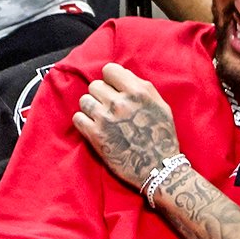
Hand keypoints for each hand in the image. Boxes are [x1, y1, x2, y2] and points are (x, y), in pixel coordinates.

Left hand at [73, 62, 181, 188]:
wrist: (158, 169)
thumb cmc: (162, 137)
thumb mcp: (161, 106)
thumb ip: (142, 87)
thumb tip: (122, 74)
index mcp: (137, 92)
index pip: (109, 70)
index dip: (111, 79)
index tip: (115, 89)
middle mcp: (119, 102)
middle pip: (95, 85)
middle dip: (102, 95)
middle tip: (110, 108)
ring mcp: (105, 119)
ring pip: (84, 100)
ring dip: (91, 108)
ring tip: (102, 118)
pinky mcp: (95, 136)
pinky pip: (77, 117)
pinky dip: (84, 122)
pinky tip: (95, 128)